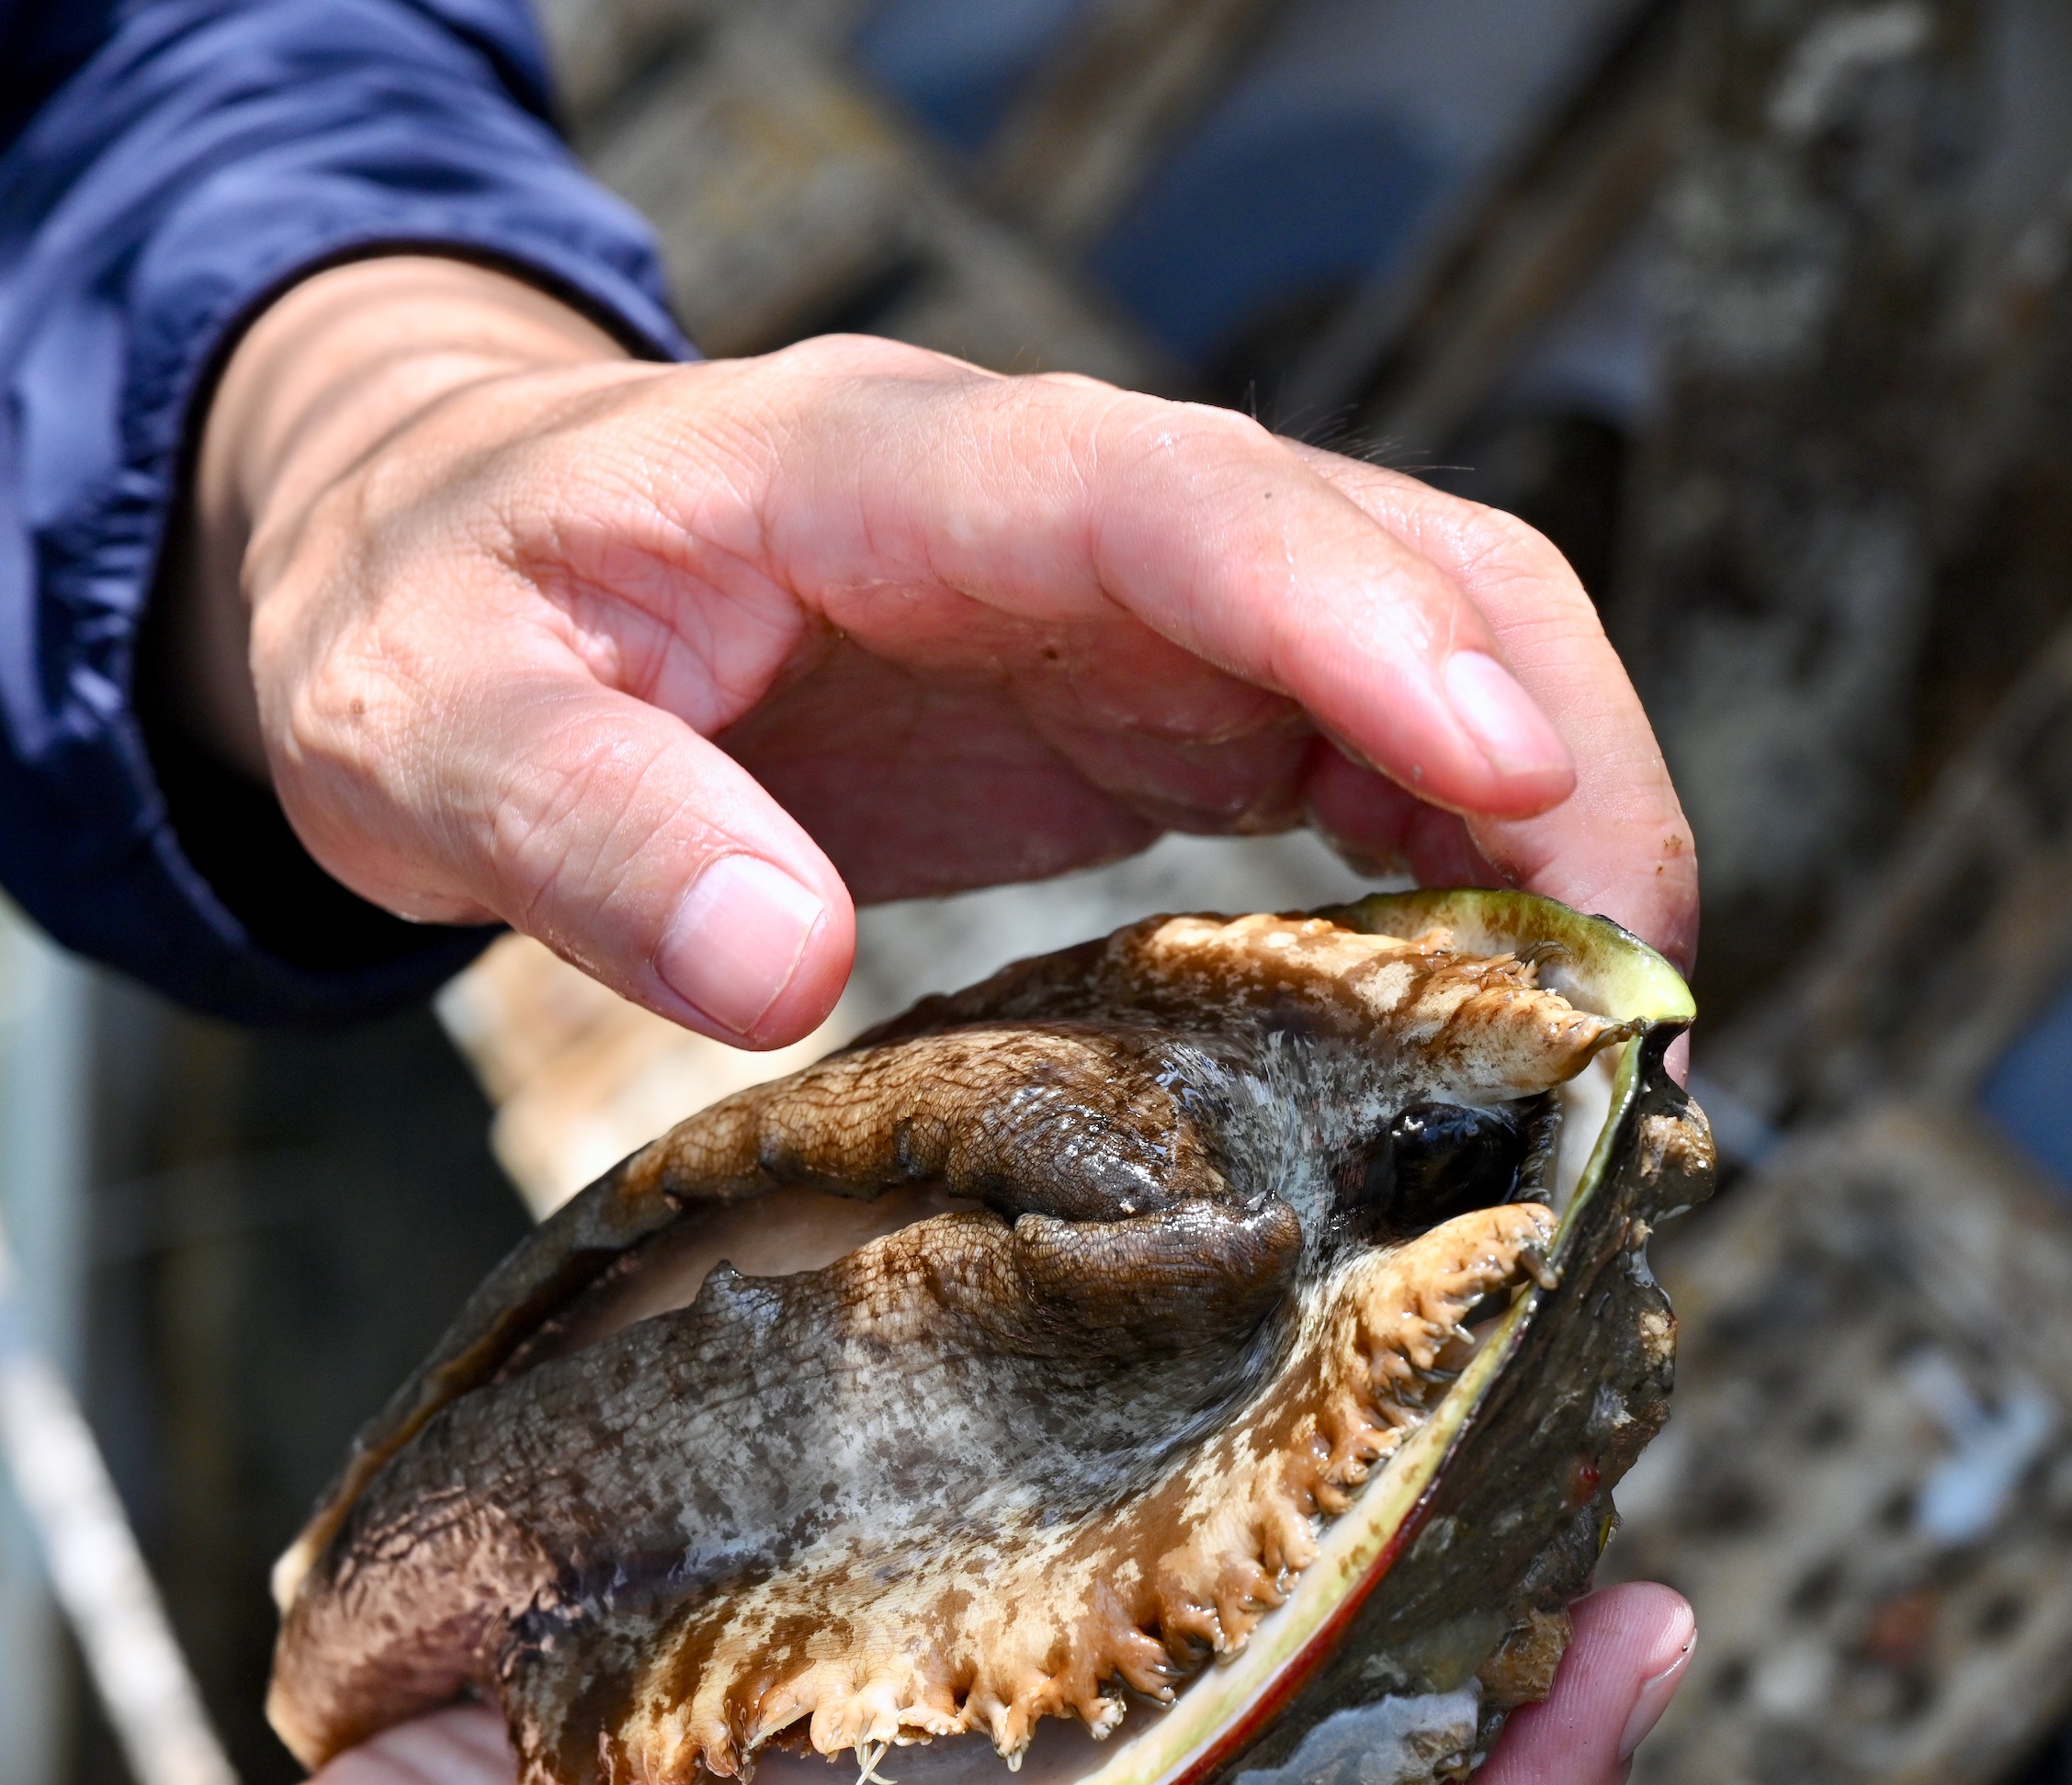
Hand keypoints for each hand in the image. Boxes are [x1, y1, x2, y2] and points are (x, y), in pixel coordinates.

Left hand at [164, 258, 1695, 1046]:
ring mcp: (1119, 592)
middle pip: (1376, 543)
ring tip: (1619, 1027)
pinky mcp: (1144, 689)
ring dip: (1548, 805)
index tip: (1497, 762)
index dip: (1346, 614)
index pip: (1167, 495)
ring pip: (1415, 635)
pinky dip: (1464, 857)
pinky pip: (1359, 744)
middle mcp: (1048, 503)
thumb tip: (784, 971)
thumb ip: (592, 835)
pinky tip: (1505, 1001)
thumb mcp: (438, 736)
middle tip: (1637, 981)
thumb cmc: (434, 629)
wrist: (440, 563)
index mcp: (882, 471)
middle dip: (1541, 730)